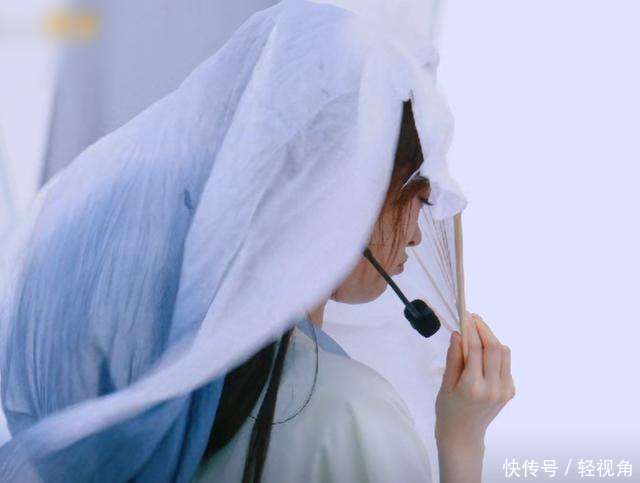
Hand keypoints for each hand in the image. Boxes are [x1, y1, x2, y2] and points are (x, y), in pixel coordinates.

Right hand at [435, 312, 515, 449]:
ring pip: (504, 353)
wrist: (463, 436)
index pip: (475, 349)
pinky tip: (483, 354)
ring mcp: (505, 390)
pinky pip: (506, 364)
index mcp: (472, 387)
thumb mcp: (445, 384)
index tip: (465, 316)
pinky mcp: (511, 391)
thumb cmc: (448, 410)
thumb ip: (454, 358)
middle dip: (484, 329)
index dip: (471, 329)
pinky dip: (496, 353)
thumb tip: (458, 334)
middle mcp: (493, 388)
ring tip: (478, 333)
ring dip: (492, 339)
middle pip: (494, 348)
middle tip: (472, 318)